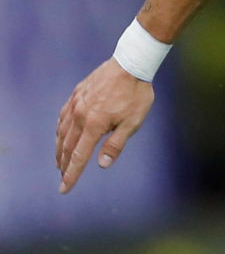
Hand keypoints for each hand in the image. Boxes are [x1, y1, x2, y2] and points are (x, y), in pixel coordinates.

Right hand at [56, 59, 155, 193]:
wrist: (130, 64)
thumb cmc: (136, 95)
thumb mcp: (133, 122)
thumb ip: (116, 144)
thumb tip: (102, 164)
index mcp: (95, 125)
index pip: (79, 156)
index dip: (71, 175)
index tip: (64, 189)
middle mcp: (80, 115)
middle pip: (66, 146)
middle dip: (64, 165)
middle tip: (62, 178)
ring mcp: (76, 104)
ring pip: (62, 132)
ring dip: (59, 149)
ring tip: (59, 162)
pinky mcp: (76, 94)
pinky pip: (63, 116)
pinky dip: (59, 130)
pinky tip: (60, 134)